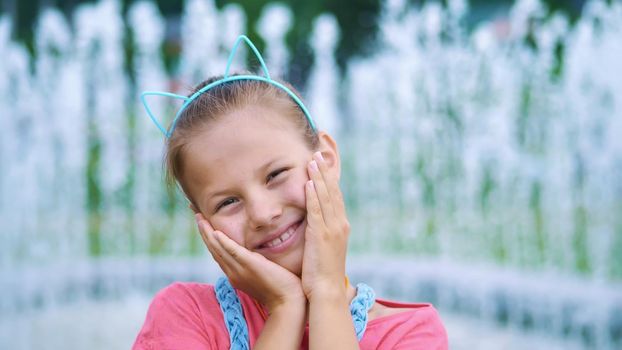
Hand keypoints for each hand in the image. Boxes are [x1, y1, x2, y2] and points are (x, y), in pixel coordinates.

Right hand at [195, 213, 305, 311]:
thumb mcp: (260, 275)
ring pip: (219, 249)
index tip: (203, 225)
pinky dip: (224, 242)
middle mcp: (233, 273)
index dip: (209, 239)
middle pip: (213, 249)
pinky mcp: (250, 265)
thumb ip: (254, 265)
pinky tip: (216, 232)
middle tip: (196, 215)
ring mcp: (240, 270)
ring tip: (200, 218)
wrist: (287, 302)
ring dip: (208, 233)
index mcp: (234, 275)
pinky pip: (233, 252)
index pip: (218, 254)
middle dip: (203, 231)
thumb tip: (255, 255)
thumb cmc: (279, 289)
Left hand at [301, 152, 349, 300]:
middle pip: (333, 192)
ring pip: (326, 197)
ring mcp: (332, 229)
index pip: (336, 197)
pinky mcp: (321, 235)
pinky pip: (317, 211)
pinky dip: (313, 195)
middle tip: (319, 153)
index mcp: (341, 227)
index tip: (324, 164)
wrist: (327, 292)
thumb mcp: (325, 249)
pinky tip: (308, 183)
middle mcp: (340, 224)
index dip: (330, 179)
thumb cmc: (323, 275)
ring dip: (319, 178)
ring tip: (313, 161)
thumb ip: (321, 234)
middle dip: (325, 172)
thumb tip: (315, 225)